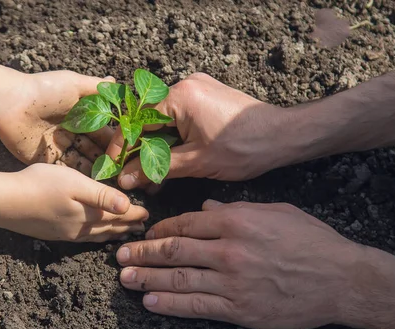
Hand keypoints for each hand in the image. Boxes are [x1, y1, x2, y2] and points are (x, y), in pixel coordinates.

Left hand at [0, 71, 115, 174]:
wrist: (11, 104)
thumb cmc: (44, 90)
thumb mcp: (73, 83)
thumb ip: (96, 87)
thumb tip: (116, 83)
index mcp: (79, 115)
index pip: (103, 131)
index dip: (114, 141)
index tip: (127, 151)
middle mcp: (72, 132)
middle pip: (95, 149)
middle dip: (108, 158)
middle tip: (123, 170)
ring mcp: (59, 147)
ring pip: (83, 162)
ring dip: (95, 170)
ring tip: (111, 180)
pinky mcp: (47, 160)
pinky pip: (66, 170)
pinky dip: (78, 177)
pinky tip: (92, 184)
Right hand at [0, 164, 147, 241]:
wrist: (4, 203)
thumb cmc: (39, 186)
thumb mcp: (75, 184)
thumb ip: (102, 196)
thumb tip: (128, 207)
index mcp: (89, 214)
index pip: (118, 215)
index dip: (134, 214)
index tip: (148, 215)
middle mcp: (80, 228)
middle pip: (110, 228)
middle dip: (127, 227)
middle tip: (142, 228)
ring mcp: (66, 233)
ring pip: (96, 236)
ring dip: (112, 234)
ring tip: (124, 235)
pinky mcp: (53, 234)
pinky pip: (83, 238)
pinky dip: (95, 238)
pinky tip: (92, 236)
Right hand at [107, 73, 298, 189]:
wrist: (283, 137)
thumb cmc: (245, 148)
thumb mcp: (196, 162)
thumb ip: (157, 168)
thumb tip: (127, 178)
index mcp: (180, 96)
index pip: (137, 121)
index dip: (122, 147)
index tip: (111, 167)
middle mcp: (186, 85)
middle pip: (149, 120)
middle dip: (139, 150)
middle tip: (129, 175)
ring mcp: (198, 89)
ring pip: (164, 121)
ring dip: (156, 147)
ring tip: (149, 177)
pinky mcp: (207, 97)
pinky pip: (180, 117)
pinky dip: (172, 139)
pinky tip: (168, 163)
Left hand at [115, 200, 365, 328]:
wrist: (343, 279)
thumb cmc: (312, 241)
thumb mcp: (277, 212)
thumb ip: (238, 209)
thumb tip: (206, 209)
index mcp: (237, 221)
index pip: (186, 224)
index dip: (161, 229)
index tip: (147, 233)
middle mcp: (229, 250)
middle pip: (174, 250)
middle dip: (143, 253)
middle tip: (120, 256)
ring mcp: (232, 282)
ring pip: (179, 278)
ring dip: (147, 278)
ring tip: (124, 279)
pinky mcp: (239, 309)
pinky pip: (196, 307)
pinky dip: (170, 304)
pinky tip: (150, 302)